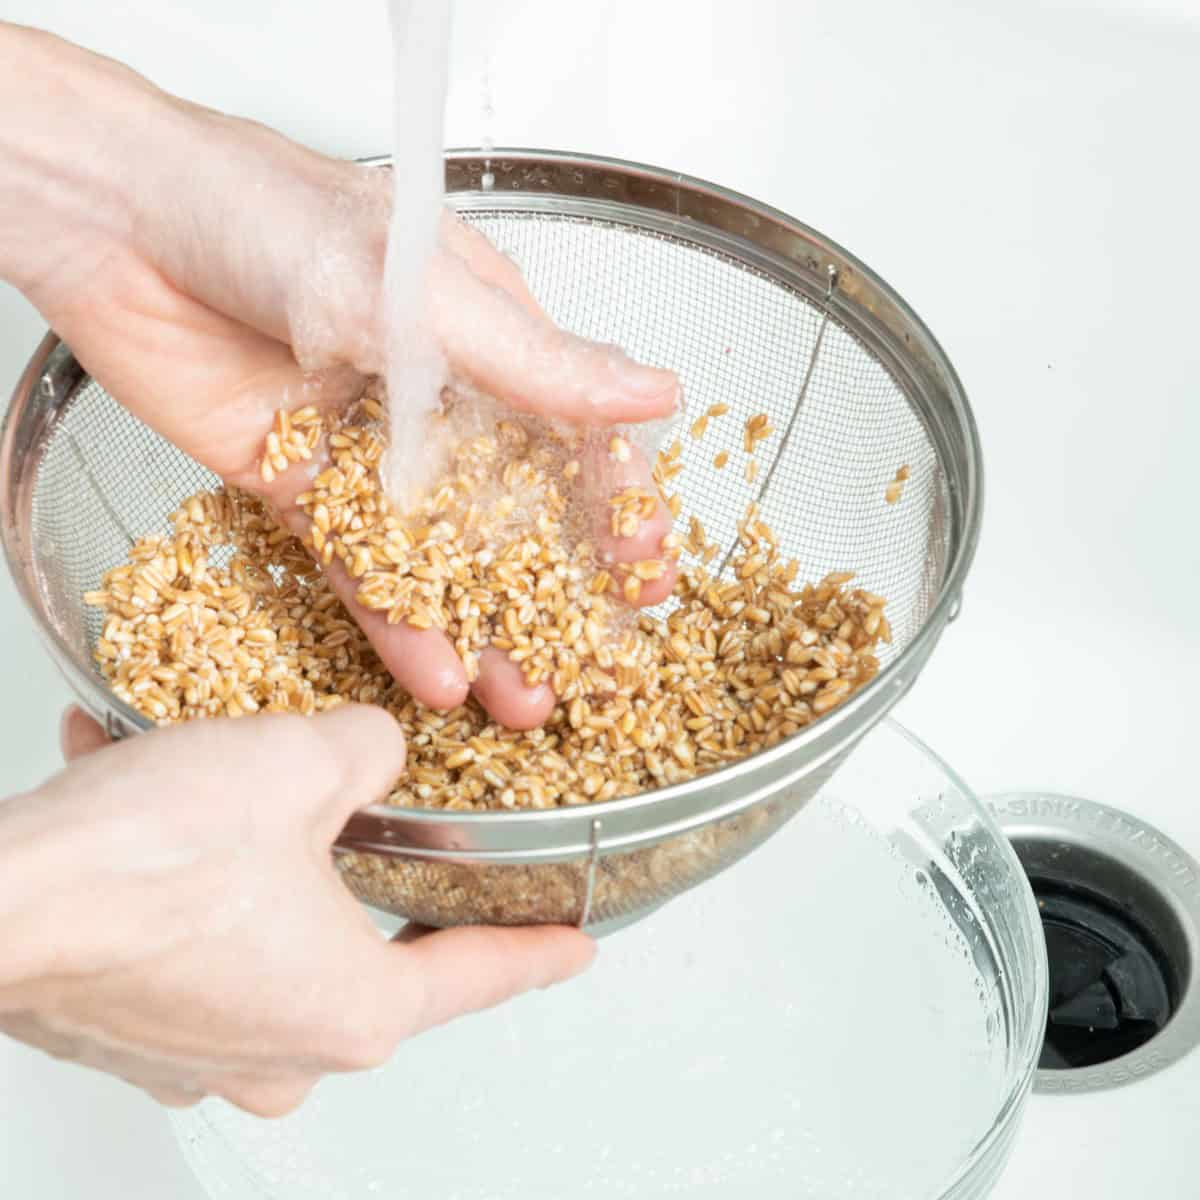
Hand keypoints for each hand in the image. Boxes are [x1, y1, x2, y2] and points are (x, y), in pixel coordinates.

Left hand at [0, 24, 678, 728]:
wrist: (118, 224)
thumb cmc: (268, 212)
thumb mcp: (420, 288)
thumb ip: (533, 359)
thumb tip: (652, 393)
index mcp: (487, 336)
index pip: (575, 433)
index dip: (616, 504)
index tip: (645, 565)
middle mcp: (438, 400)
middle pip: (519, 511)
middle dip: (564, 587)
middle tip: (598, 655)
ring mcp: (371, 453)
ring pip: (445, 555)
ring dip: (488, 626)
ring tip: (528, 699)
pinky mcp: (302, 491)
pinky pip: (359, 569)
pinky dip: (399, 623)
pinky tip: (438, 675)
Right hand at [0, 706, 592, 1115]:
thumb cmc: (146, 859)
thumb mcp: (300, 764)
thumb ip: (368, 750)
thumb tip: (374, 747)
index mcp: (351, 1007)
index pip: (477, 976)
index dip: (536, 955)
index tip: (573, 951)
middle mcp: (280, 1049)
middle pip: (365, 957)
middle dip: (370, 882)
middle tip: (392, 843)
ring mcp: (197, 1047)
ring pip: (264, 935)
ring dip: (254, 857)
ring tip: (227, 785)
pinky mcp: (128, 1023)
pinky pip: (183, 936)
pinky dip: (177, 872)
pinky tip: (146, 793)